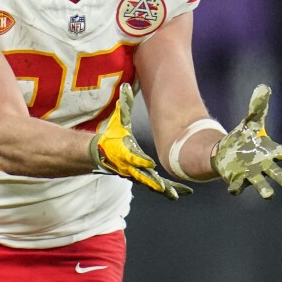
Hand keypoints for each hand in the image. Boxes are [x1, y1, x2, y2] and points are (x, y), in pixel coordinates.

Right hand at [90, 83, 191, 200]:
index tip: (149, 164)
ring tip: (180, 194)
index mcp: (126, 154)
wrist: (101, 153)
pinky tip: (179, 193)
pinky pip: (156, 185)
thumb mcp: (117, 120)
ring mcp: (137, 174)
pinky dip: (167, 189)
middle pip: (145, 176)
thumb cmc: (112, 136)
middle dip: (156, 183)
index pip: (134, 158)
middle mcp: (132, 167)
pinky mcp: (142, 178)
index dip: (140, 161)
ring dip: (167, 189)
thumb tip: (126, 87)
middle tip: (166, 188)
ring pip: (153, 184)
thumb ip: (123, 106)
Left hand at [211, 84, 281, 197]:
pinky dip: (236, 188)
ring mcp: (251, 174)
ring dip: (265, 189)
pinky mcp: (237, 179)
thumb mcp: (251, 121)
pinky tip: (233, 188)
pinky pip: (238, 186)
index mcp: (271, 152)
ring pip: (261, 183)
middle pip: (278, 173)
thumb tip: (263, 87)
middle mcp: (265, 166)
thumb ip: (258, 107)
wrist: (226, 153)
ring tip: (269, 195)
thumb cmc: (244, 138)